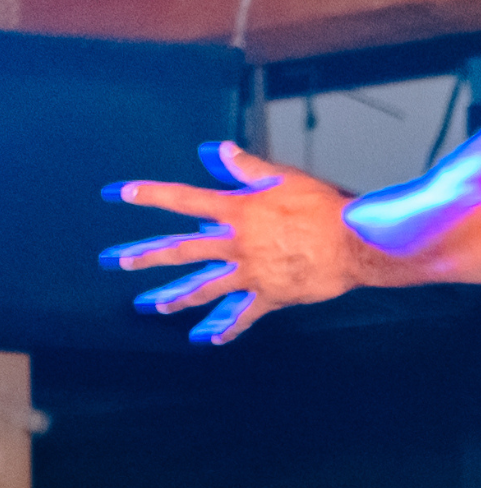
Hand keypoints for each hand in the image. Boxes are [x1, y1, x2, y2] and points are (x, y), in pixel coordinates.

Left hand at [99, 142, 364, 343]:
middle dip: (148, 256)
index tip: (122, 194)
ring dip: (177, 297)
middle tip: (119, 262)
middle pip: (182, 250)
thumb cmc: (323, 207)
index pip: (184, 200)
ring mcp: (250, 273)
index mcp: (237, 211)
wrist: (353, 244)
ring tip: (155, 306)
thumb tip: (219, 149)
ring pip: (205, 288)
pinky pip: (244, 315)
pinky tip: (212, 338)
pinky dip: (228, 327)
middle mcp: (236, 244)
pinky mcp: (269, 295)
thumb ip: (247, 167)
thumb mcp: (284, 178)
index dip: (151, 195)